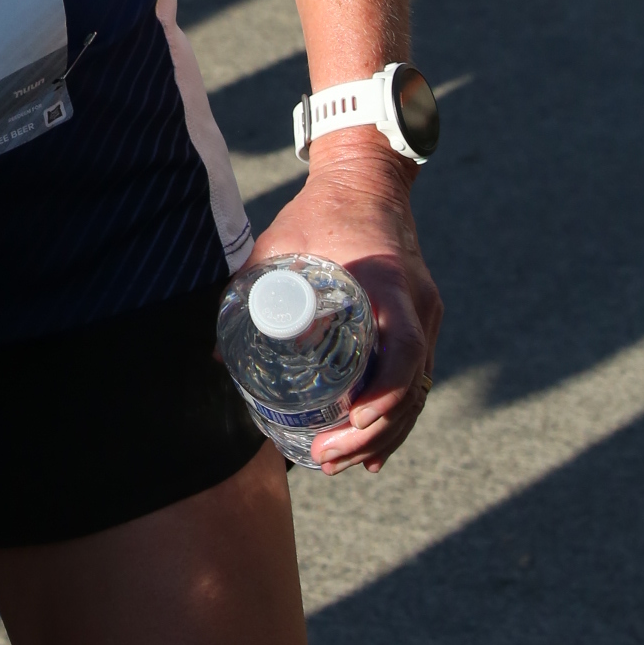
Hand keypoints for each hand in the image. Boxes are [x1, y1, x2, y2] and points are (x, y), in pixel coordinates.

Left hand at [252, 144, 441, 475]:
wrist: (368, 180)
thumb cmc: (320, 213)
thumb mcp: (280, 246)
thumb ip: (251, 293)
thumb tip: (217, 357)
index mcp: (387, 282)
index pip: (403, 347)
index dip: (385, 391)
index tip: (353, 419)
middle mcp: (418, 304)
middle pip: (412, 386)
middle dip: (372, 434)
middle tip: (326, 459)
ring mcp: (426, 316)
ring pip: (417, 391)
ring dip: (382, 435)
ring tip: (338, 463)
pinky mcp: (422, 324)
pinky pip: (416, 380)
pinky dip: (394, 417)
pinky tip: (371, 453)